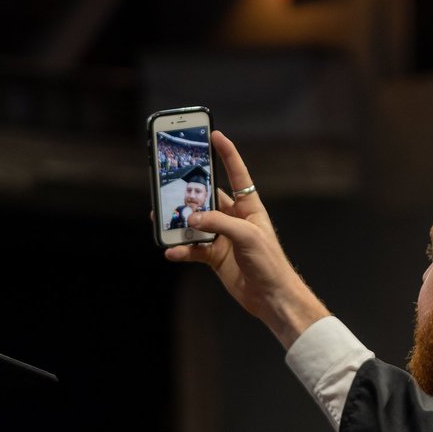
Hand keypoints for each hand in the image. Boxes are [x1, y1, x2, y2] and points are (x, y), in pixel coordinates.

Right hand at [164, 131, 329, 348]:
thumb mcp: (247, 236)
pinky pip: (192, 249)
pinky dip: (181, 249)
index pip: (237, 174)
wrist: (272, 297)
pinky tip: (171, 251)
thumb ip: (219, 222)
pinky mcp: (215, 257)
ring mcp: (223, 237)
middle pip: (208, 198)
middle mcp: (235, 219)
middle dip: (189, 191)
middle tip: (168, 181)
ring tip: (160, 218)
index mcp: (249, 207)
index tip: (215, 134)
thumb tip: (192, 218)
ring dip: (179, 222)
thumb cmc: (269, 262)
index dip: (226, 154)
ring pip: (195, 223)